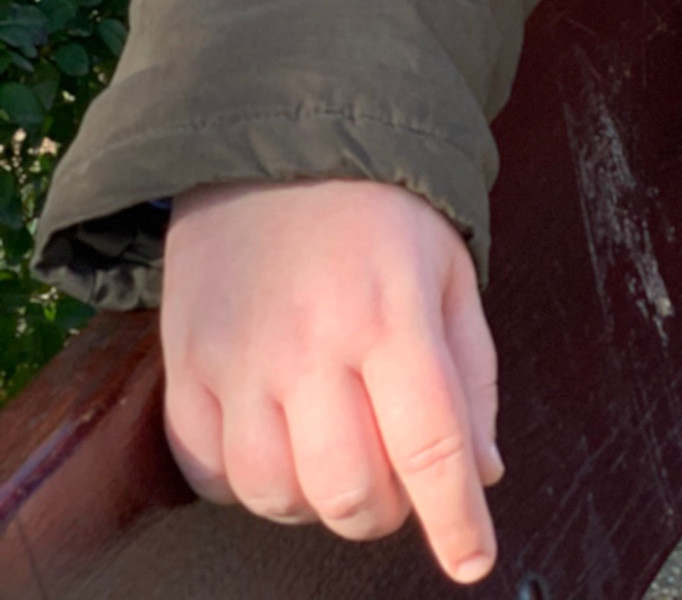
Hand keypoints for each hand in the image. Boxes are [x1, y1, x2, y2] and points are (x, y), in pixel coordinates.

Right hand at [162, 179, 502, 583]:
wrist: (275, 139)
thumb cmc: (379, 208)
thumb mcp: (448, 270)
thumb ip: (471, 375)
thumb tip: (482, 475)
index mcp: (391, 312)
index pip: (430, 446)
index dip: (456, 522)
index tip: (472, 561)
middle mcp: (311, 343)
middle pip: (350, 493)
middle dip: (386, 509)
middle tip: (397, 472)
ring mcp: (239, 358)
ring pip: (277, 497)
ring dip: (316, 498)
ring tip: (336, 445)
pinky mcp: (184, 364)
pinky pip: (211, 473)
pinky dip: (249, 480)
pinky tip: (277, 435)